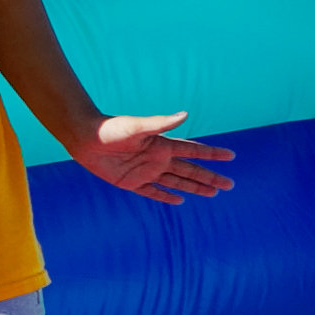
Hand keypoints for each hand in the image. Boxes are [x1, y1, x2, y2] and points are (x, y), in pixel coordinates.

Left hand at [82, 113, 233, 203]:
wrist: (84, 137)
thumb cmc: (110, 128)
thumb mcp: (137, 126)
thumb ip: (161, 123)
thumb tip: (184, 115)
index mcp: (163, 145)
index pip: (194, 151)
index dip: (212, 154)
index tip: (230, 156)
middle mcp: (158, 159)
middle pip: (190, 170)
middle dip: (210, 178)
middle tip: (229, 185)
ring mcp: (146, 172)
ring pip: (177, 182)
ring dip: (195, 188)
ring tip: (213, 193)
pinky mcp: (132, 182)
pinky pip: (153, 192)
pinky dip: (166, 197)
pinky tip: (179, 200)